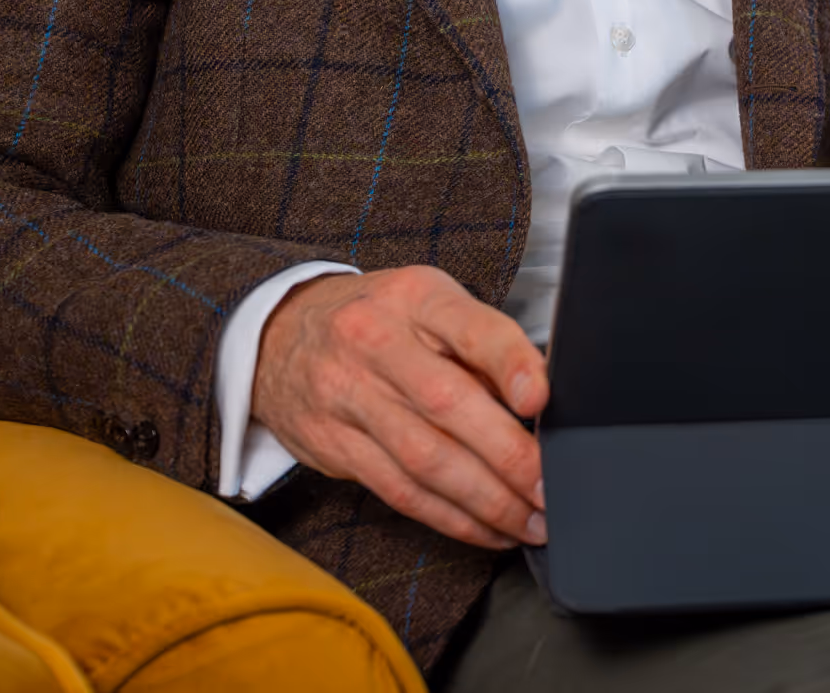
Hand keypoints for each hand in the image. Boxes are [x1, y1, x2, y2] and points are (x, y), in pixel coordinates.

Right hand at [251, 266, 548, 549]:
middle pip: (447, 405)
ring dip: (486, 501)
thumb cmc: (379, 319)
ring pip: (425, 460)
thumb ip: (481, 344)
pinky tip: (487, 528)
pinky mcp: (334, 447)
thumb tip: (542, 401)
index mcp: (415, 299)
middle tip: (550, 488)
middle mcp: (377, 344)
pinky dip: (451, 518)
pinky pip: (400, 492)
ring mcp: (348, 397)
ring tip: (531, 521)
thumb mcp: (428, 304)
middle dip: (507, 456)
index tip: (540, 398)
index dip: (509, 363)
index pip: (468, 328)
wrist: (279, 334)